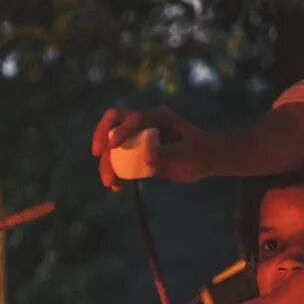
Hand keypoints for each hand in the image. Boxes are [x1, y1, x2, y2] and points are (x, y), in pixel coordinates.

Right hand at [91, 106, 211, 190]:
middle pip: (114, 124)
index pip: (133, 118)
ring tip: (109, 182)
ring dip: (107, 163)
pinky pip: (120, 163)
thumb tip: (146, 157)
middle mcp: (145, 125)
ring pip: (113, 147)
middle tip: (97, 155)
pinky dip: (116, 174)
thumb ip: (168, 154)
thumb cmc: (201, 153)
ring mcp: (139, 140)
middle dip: (102, 138)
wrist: (206, 161)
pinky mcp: (137, 155)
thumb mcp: (188, 154)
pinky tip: (117, 186)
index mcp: (158, 117)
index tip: (113, 145)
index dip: (121, 130)